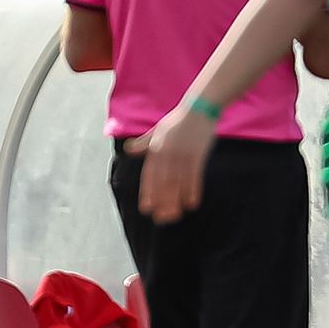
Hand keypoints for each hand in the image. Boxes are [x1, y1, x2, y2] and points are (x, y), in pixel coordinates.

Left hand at [130, 109, 216, 224]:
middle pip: (162, 183)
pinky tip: (192, 203)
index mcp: (155, 150)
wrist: (199, 108)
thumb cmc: (178, 122)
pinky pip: (194, 176)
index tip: (147, 209)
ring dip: (176, 201)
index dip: (148, 193)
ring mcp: (182, 154)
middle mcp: (166, 154)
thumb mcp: (157, 131)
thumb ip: (144, 144)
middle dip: (162, 202)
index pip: (149, 176)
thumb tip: (129, 150)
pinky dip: (193, 190)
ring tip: (175, 216)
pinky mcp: (197, 154)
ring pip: (177, 182)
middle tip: (161, 219)